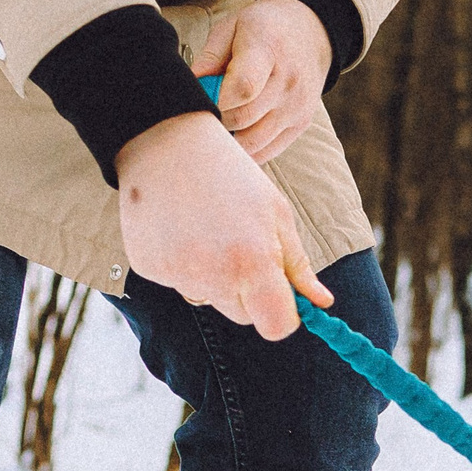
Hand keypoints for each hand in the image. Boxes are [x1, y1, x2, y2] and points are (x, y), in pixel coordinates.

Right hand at [115, 112, 332, 340]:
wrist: (166, 142)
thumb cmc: (232, 176)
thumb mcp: (276, 213)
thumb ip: (298, 265)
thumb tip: (322, 303)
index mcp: (253, 264)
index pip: (277, 328)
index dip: (282, 316)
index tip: (279, 297)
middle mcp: (213, 277)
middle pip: (243, 316)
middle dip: (248, 293)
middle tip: (240, 245)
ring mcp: (177, 275)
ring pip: (209, 299)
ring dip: (214, 278)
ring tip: (207, 229)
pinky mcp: (149, 269)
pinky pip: (178, 283)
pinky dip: (183, 264)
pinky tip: (181, 227)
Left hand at [194, 0, 331, 164]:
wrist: (310, 33)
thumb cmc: (264, 28)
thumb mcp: (233, 26)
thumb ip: (210, 56)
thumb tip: (191, 85)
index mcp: (267, 48)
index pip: (243, 87)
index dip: (216, 100)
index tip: (205, 96)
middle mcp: (288, 80)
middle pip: (243, 118)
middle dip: (217, 118)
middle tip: (208, 108)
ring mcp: (297, 106)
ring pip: (253, 141)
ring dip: (230, 137)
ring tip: (222, 119)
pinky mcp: (300, 124)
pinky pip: (266, 151)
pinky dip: (245, 149)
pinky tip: (237, 132)